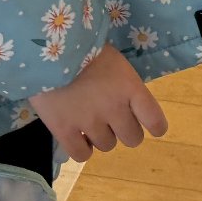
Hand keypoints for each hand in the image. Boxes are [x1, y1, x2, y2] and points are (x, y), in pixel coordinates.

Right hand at [28, 44, 168, 162]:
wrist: (45, 48)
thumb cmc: (82, 46)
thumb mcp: (113, 59)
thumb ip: (123, 83)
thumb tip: (126, 100)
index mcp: (130, 87)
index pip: (155, 120)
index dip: (155, 127)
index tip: (151, 127)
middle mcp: (114, 109)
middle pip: (132, 138)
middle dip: (125, 130)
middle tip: (112, 119)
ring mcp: (90, 122)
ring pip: (107, 146)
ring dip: (101, 136)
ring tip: (88, 120)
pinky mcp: (65, 131)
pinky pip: (81, 155)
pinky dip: (82, 148)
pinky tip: (77, 136)